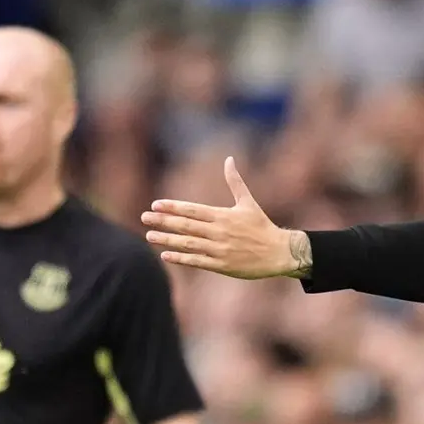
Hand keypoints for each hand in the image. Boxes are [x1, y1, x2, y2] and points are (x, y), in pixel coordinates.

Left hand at [143, 157, 307, 278]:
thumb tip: (229, 159)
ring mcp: (219, 249)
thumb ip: (235, 181)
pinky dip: (181, 258)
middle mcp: (219, 231)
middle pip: (186, 225)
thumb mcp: (248, 202)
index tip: (155, 204)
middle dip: (164, 221)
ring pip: (188, 243)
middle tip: (144, 217)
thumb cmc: (262, 226)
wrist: (278, 252)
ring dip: (167, 240)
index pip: (193, 210)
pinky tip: (165, 255)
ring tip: (149, 236)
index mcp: (223, 215)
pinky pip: (197, 261)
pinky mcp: (221, 265)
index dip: (173, 207)